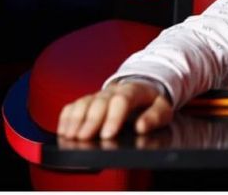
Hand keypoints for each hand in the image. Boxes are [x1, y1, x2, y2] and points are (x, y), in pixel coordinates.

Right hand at [57, 81, 173, 139]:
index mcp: (134, 90)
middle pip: (100, 102)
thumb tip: (142, 127)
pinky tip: (64, 130)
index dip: (113, 117)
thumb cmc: (152, 103)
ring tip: (70, 136)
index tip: (107, 135)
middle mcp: (114, 91)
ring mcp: (99, 95)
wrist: (143, 89)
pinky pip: (74, 105)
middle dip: (91, 121)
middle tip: (84, 138)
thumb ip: (155, 117)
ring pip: (84, 103)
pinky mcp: (88, 100)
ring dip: (76, 120)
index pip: (122, 100)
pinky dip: (67, 117)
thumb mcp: (163, 109)